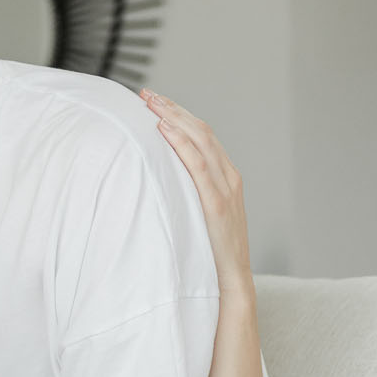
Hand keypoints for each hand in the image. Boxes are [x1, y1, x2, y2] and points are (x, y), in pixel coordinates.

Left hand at [141, 90, 253, 293]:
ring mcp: (226, 188)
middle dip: (173, 108)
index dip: (179, 115)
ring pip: (201, 141)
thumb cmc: (210, 254)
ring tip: (150, 103)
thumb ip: (186, 196)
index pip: (202, 136)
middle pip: (201, 131)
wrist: (231, 282)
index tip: (154, 102)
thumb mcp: (198, 217)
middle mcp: (229, 177)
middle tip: (146, 94)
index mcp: (226, 178)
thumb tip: (156, 182)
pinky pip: (198, 166)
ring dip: (173, 117)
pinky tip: (163, 130)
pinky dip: (181, 143)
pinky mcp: (217, 203)